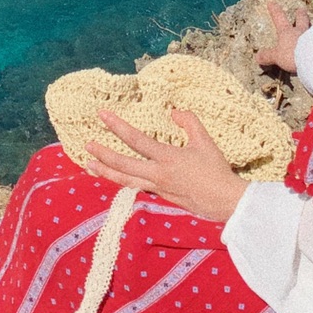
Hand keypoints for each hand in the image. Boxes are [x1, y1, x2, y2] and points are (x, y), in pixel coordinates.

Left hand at [83, 109, 249, 222]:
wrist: (224, 201)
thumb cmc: (216, 170)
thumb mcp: (204, 140)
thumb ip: (189, 122)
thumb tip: (173, 111)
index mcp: (167, 158)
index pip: (135, 140)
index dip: (117, 126)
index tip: (102, 115)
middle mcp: (158, 174)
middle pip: (123, 165)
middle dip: (103, 154)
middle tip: (87, 145)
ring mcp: (158, 187)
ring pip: (126, 180)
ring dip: (106, 172)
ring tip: (90, 165)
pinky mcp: (161, 195)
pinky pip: (136, 186)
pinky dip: (122, 180)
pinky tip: (115, 176)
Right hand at [255, 0, 308, 72]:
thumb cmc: (293, 54)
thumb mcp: (277, 56)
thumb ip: (268, 56)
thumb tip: (258, 56)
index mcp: (287, 32)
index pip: (279, 19)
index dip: (275, 11)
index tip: (271, 2)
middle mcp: (301, 31)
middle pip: (301, 20)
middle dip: (300, 15)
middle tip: (301, 9)